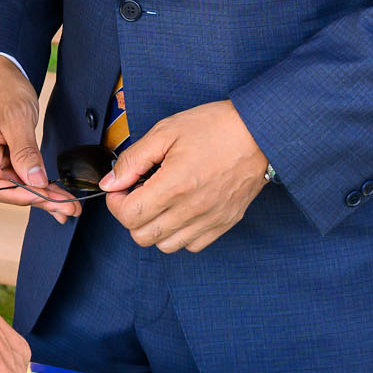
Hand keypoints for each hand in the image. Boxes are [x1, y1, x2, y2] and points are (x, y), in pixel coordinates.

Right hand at [0, 54, 80, 221]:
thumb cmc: (0, 85)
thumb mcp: (15, 116)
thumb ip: (24, 150)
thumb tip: (35, 181)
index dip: (21, 195)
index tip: (46, 195)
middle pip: (9, 191)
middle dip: (40, 200)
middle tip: (69, 208)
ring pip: (18, 186)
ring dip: (44, 196)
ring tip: (69, 205)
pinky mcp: (6, 155)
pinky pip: (22, 175)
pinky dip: (40, 185)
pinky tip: (57, 195)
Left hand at [104, 100, 270, 251]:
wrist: (260, 132)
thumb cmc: (215, 127)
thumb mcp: (166, 132)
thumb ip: (133, 160)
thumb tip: (112, 182)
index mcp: (174, 185)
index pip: (129, 216)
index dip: (116, 203)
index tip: (121, 188)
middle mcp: (191, 209)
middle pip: (142, 236)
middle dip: (131, 216)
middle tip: (138, 194)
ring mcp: (210, 220)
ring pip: (166, 246)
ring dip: (154, 227)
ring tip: (160, 203)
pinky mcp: (224, 223)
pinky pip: (192, 245)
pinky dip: (180, 234)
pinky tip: (180, 211)